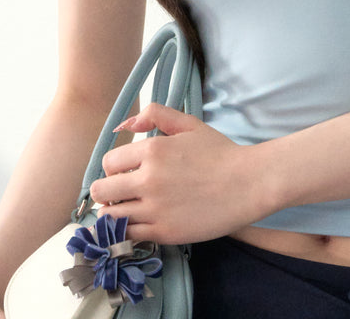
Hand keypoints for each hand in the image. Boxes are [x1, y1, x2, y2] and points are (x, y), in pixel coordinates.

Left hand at [90, 103, 266, 243]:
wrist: (247, 183)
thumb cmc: (219, 152)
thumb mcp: (189, 124)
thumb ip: (156, 114)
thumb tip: (127, 123)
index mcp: (152, 150)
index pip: (109, 162)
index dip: (113, 167)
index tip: (123, 172)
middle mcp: (148, 180)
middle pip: (103, 190)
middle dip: (107, 191)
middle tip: (119, 193)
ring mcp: (155, 209)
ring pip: (111, 216)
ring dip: (114, 213)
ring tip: (126, 210)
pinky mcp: (165, 232)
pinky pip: (129, 235)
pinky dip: (127, 231)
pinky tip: (137, 224)